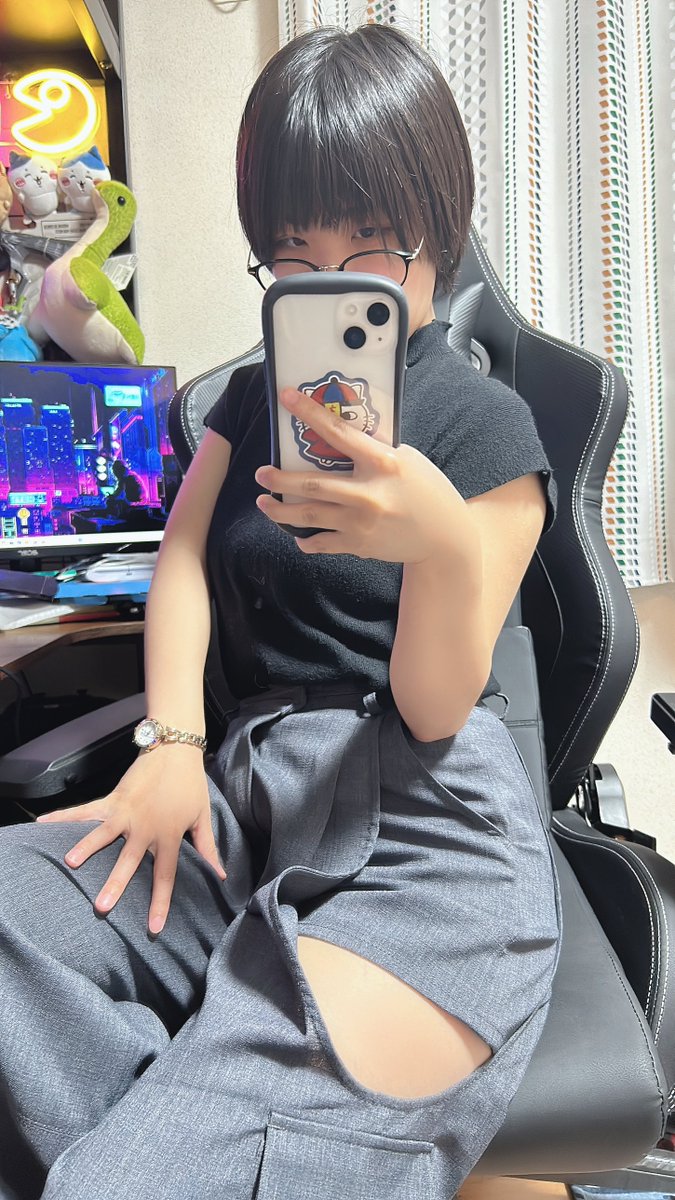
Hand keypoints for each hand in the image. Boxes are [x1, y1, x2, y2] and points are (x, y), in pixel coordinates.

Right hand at [35, 747, 225, 933]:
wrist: (175, 749)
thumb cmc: (190, 785)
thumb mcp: (203, 817)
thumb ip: (207, 848)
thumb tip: (221, 875)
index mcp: (169, 835)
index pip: (165, 875)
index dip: (159, 903)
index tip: (153, 928)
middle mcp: (145, 827)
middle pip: (129, 861)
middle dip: (115, 884)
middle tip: (102, 907)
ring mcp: (126, 813)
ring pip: (103, 834)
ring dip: (86, 848)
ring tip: (70, 864)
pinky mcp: (113, 799)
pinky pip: (86, 810)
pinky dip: (64, 816)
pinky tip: (43, 823)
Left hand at [255, 388, 470, 562]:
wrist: (445, 536)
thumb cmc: (427, 490)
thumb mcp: (408, 459)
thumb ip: (376, 448)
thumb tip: (343, 429)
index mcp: (382, 462)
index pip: (338, 431)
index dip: (309, 412)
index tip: (286, 398)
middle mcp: (368, 493)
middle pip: (311, 484)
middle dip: (280, 479)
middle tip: (261, 473)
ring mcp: (361, 522)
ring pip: (309, 516)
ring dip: (281, 511)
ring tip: (264, 503)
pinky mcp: (359, 545)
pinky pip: (322, 543)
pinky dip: (306, 540)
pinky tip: (297, 535)